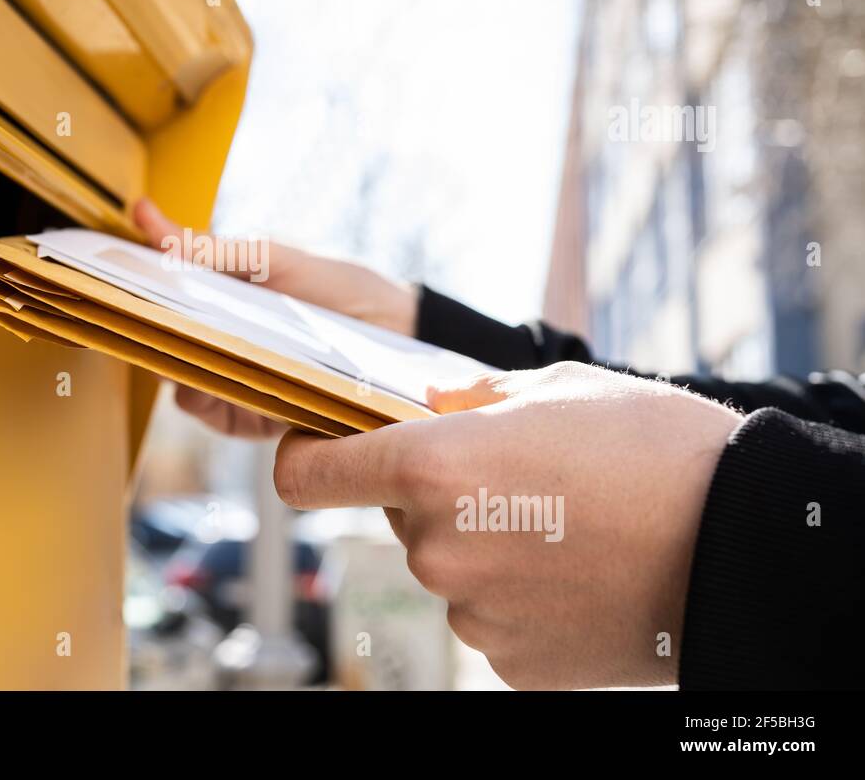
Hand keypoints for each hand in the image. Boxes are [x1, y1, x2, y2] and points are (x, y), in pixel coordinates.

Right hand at [133, 198, 417, 437]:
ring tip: (189, 344)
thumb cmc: (343, 292)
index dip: (128, 283)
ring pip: (178, 379)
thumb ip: (212, 250)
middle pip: (160, 340)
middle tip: (142, 309)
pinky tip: (214, 378)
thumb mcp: (274, 260)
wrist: (404, 339)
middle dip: (145, 327)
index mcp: (221, 298)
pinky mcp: (250, 416)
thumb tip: (147, 217)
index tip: (102, 269)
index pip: (158, 293)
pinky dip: (206, 396)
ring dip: (176, 363)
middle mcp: (220, 341)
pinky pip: (210, 411)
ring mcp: (233, 379)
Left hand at [273, 361, 742, 688]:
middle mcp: (436, 546)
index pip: (307, 475)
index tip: (320, 452)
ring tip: (563, 525)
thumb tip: (428, 410)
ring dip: (483, 546)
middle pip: (399, 517)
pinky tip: (575, 573)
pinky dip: (517, 595)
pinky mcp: (509, 661)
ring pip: (448, 569)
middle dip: (437, 496)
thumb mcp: (553, 389)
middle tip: (516, 479)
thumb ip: (467, 402)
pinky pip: (489, 616)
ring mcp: (472, 613)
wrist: (743, 544)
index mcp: (432, 467)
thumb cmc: (653, 450)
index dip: (306, 459)